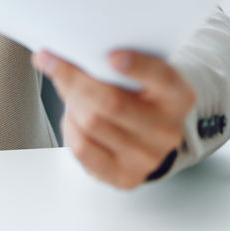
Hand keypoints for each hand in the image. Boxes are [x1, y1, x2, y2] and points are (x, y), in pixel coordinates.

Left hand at [33, 49, 194, 188]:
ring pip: (92, 122)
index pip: (161, 77)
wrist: (146, 139)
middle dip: (75, 79)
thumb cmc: (138, 97)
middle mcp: (167, 129)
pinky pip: (83, 148)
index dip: (137, 66)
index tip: (111, 56)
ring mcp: (148, 157)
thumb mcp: (141, 76)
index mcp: (178, 96)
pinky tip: (72, 116)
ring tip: (67, 89)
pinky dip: (70, 127)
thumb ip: (116, 63)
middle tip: (51, 61)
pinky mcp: (125, 177)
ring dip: (71, 101)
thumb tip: (69, 54)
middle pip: (112, 102)